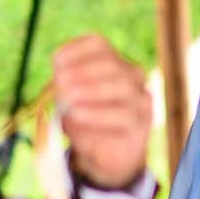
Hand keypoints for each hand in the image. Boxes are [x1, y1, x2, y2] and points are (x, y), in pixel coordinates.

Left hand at [52, 34, 151, 191]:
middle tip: (61, 83)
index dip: (75, 50)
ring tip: (69, 99)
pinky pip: (124, 113)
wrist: (104, 154)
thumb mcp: (67, 102)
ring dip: (91, 90)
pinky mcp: (143, 120)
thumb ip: (64, 90)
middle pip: (111, 63)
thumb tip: (60, 83)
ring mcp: (140, 96)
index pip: (98, 44)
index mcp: (111, 62)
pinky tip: (79, 114)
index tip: (56, 64)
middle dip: (82, 71)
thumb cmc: (85, 122)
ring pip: (122, 85)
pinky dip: (98, 113)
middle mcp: (130, 74)